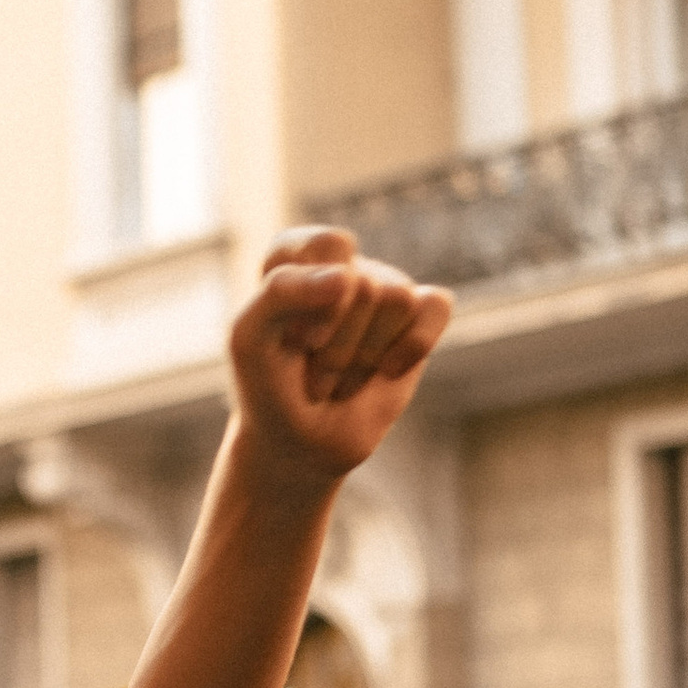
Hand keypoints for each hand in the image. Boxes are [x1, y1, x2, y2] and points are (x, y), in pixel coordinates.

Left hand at [229, 229, 450, 485]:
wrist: (302, 442)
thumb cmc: (270, 386)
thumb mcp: (251, 340)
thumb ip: (280, 293)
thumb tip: (346, 276)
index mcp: (295, 254)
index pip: (328, 245)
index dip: (314, 299)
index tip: (294, 338)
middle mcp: (343, 264)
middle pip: (364, 285)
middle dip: (338, 344)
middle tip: (315, 368)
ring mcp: (384, 286)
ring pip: (398, 300)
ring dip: (365, 356)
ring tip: (340, 374)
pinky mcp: (419, 314)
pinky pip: (435, 306)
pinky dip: (411, 347)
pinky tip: (387, 369)